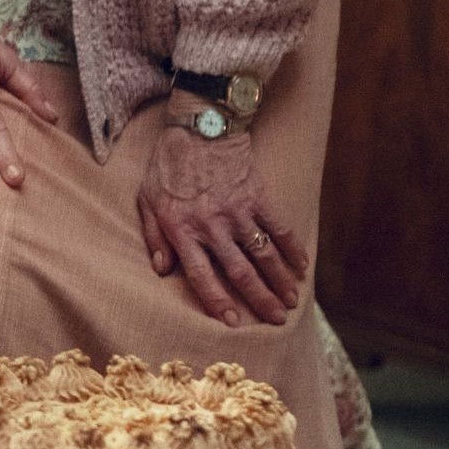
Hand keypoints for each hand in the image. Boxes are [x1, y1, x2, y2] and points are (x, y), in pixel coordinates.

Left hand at [139, 106, 307, 326]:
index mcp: (182, 229)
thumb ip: (155, 236)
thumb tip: (161, 269)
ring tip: (291, 301)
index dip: (217, 300)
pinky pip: (279, 228)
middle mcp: (211, 225)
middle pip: (239, 271)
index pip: (200, 274)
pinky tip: (302, 267)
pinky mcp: (258, 197)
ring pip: (263, 254)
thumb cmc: (167, 166)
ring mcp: (237, 211)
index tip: (232, 321)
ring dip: (280, 280)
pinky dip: (292, 249)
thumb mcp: (147, 200)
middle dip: (259, 299)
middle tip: (277, 320)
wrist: (198, 128)